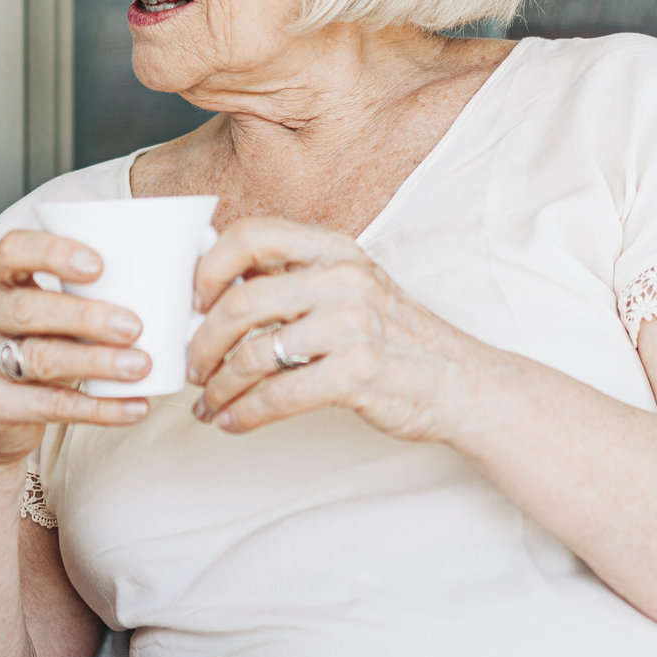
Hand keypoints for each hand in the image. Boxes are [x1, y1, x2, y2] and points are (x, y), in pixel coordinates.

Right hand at [0, 229, 159, 468]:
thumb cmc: (26, 348)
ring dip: (96, 361)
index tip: (99, 265)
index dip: (54, 254)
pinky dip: (98, 409)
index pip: (13, 250)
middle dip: (85, 316)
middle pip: (27, 309)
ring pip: (40, 358)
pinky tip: (132, 406)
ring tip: (140, 365)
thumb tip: (159, 283)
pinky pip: (50, 406)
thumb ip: (75, 294)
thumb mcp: (37, 311)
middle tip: (133, 325)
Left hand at [186, 218, 484, 440]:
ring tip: (210, 403)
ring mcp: (352, 326)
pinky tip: (233, 421)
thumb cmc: (396, 339)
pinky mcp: (357, 374)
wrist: (463, 384)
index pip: (251, 235)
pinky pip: (278, 395)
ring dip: (219, 387)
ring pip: (253, 354)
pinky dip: (245, 413)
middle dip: (202, 343)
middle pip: (240, 304)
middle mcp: (343, 279)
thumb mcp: (352, 288)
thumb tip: (215, 292)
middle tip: (192, 366)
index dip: (209, 268)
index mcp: (334, 250)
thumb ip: (295, 282)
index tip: (193, 300)